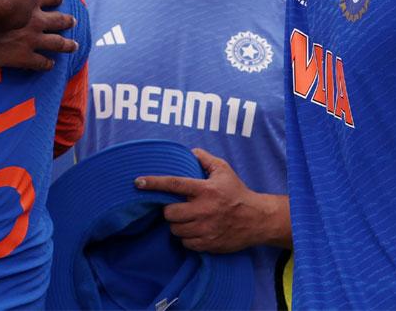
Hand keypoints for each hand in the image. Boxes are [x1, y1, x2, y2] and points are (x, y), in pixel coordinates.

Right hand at [0, 0, 77, 71]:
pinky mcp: (24, 57)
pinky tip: (50, 65)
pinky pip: (42, 63)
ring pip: (58, 43)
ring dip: (68, 45)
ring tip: (74, 46)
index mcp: (28, 1)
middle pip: (60, 19)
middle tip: (73, 21)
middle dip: (68, 21)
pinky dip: (48, 64)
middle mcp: (34, 19)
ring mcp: (31, 39)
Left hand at [134, 148, 289, 252]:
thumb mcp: (224, 170)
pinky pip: (186, 243)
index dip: (154, 183)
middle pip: (170, 213)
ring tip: (187, 218)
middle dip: (169, 210)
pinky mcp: (209, 244)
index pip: (174, 184)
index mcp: (205, 190)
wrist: (257, 219)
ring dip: (177, 224)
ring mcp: (206, 229)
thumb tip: (189, 151)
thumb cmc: (237, 192)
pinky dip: (187, 238)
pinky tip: (195, 230)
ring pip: (176, 230)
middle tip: (177, 207)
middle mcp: (204, 210)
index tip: (138, 182)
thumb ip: (205, 159)